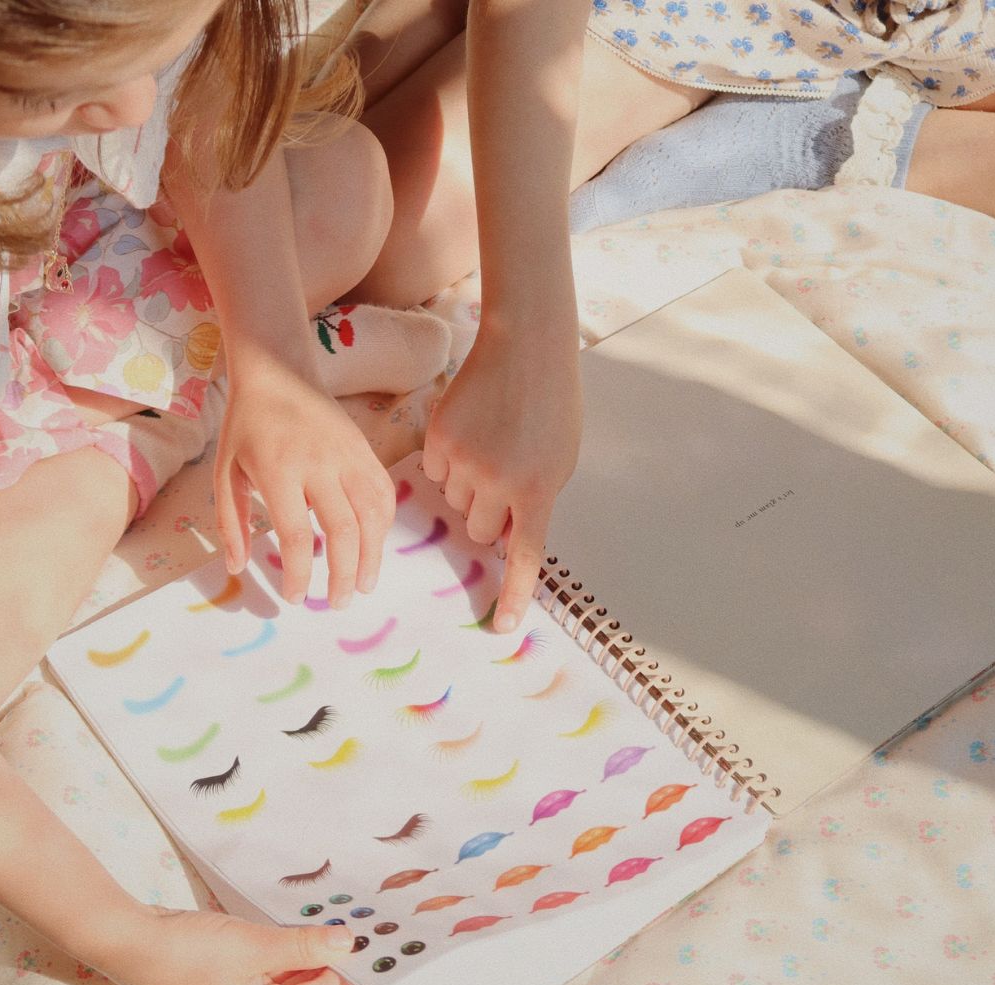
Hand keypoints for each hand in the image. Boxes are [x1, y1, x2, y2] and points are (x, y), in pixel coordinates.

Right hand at [97, 905, 353, 984]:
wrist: (135, 942)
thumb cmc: (184, 956)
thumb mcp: (254, 948)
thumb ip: (303, 948)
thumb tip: (346, 945)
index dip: (345, 968)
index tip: (371, 940)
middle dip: (328, 958)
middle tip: (353, 925)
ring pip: (290, 975)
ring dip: (308, 950)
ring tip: (330, 920)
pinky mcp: (233, 976)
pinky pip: (270, 964)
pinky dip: (286, 946)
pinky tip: (298, 925)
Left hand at [216, 361, 395, 606]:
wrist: (280, 371)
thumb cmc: (247, 424)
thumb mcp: (224, 470)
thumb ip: (230, 522)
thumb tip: (237, 568)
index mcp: (279, 471)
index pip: (298, 535)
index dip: (300, 573)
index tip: (296, 598)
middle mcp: (319, 464)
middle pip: (343, 530)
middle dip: (344, 575)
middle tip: (338, 603)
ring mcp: (348, 456)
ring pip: (372, 514)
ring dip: (373, 556)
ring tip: (364, 585)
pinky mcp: (365, 450)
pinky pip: (384, 493)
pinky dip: (384, 525)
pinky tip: (375, 546)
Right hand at [422, 316, 581, 632]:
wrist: (526, 348)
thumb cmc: (552, 405)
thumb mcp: (560, 460)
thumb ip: (536, 501)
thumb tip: (505, 535)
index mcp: (538, 490)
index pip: (524, 556)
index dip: (512, 594)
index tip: (500, 627)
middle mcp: (500, 482)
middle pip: (479, 530)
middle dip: (489, 515)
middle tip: (502, 478)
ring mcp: (466, 461)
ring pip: (455, 503)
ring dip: (467, 487)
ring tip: (488, 445)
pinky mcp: (439, 440)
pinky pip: (434, 474)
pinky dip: (447, 463)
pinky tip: (467, 433)